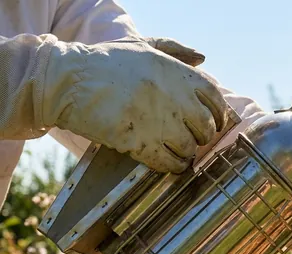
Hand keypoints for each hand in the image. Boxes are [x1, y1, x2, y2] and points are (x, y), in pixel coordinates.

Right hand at [41, 37, 226, 173]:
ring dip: (187, 152)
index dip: (220, 114)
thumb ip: (175, 50)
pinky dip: (174, 166)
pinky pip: (168, 162)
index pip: (215, 98)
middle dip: (204, 135)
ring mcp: (156, 120)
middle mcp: (172, 96)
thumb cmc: (106, 62)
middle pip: (206, 127)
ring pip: (189, 147)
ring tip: (179, 150)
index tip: (215, 122)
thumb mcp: (142, 46)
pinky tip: (170, 163)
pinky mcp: (138, 141)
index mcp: (175, 72)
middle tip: (194, 137)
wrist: (67, 80)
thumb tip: (202, 59)